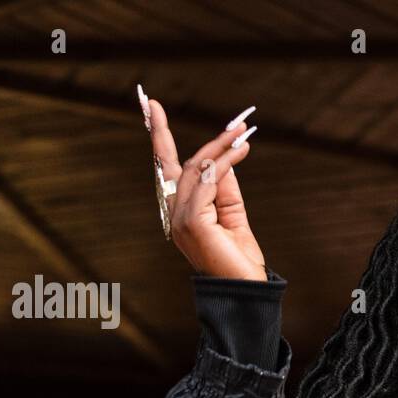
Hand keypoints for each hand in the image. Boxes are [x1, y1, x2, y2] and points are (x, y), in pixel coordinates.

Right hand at [146, 95, 266, 280]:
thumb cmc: (239, 260)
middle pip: (179, 164)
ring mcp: (180, 219)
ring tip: (243, 136)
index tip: (152, 106)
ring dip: (221, 148)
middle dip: (203, 139)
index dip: (160, 136)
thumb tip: (222, 160)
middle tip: (235, 124)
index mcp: (180, 213)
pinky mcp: (192, 222)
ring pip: (196, 169)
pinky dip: (223, 164)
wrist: (245, 291)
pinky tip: (240, 153)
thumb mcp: (233, 217)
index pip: (166, 169)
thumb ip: (224, 189)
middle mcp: (174, 215)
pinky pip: (207, 182)